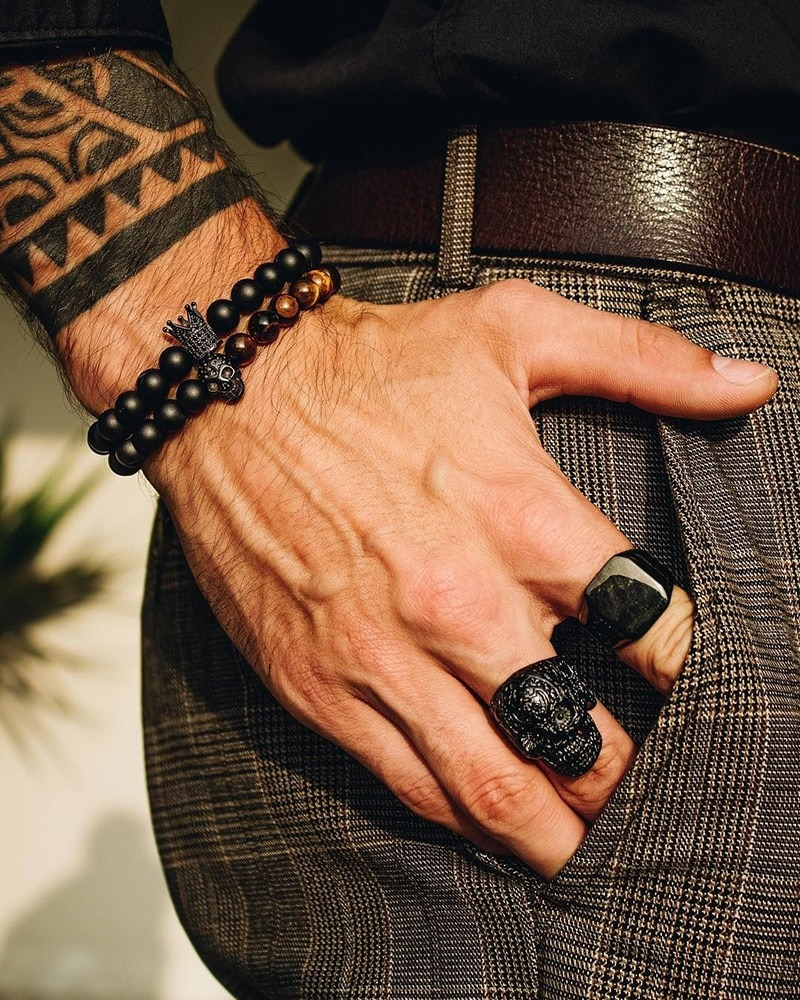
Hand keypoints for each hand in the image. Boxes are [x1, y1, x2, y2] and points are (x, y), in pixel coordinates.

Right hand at [146, 278, 775, 877]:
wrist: (233, 393)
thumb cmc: (374, 364)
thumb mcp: (516, 329)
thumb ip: (642, 359)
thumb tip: (751, 381)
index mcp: (520, 515)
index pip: (647, 627)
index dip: (692, 673)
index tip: (697, 691)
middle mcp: (459, 600)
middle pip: (580, 734)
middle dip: (631, 778)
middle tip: (654, 790)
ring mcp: (385, 654)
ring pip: (495, 787)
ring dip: (558, 830)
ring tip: (591, 843)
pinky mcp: (322, 685)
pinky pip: (410, 781)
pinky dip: (465, 817)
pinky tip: (496, 823)